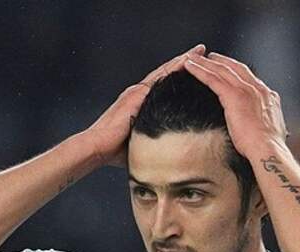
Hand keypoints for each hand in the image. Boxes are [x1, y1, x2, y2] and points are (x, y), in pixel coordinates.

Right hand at [84, 44, 205, 167]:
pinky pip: (160, 78)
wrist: (97, 147)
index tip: (194, 67)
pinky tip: (187, 61)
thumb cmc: (114, 150)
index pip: (162, 84)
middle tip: (201, 50)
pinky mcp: (137, 95)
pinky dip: (174, 68)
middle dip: (184, 62)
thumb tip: (168, 153)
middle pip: (166, 73)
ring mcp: (137, 92)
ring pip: (165, 71)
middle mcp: (138, 93)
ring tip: (199, 50)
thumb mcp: (140, 142)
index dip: (177, 74)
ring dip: (182, 60)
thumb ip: (153, 141)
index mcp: (138, 103)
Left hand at [183, 52, 287, 159]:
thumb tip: (257, 126)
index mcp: (267, 96)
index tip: (227, 67)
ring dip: (205, 63)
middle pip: (235, 68)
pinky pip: (213, 79)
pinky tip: (189, 66)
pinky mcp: (234, 96)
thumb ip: (261, 122)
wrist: (268, 150)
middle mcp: (258, 89)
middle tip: (208, 56)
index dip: (236, 70)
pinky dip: (199, 70)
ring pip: (222, 71)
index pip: (249, 77)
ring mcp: (246, 91)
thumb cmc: (267, 148)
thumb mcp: (269, 130)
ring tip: (193, 58)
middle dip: (221, 61)